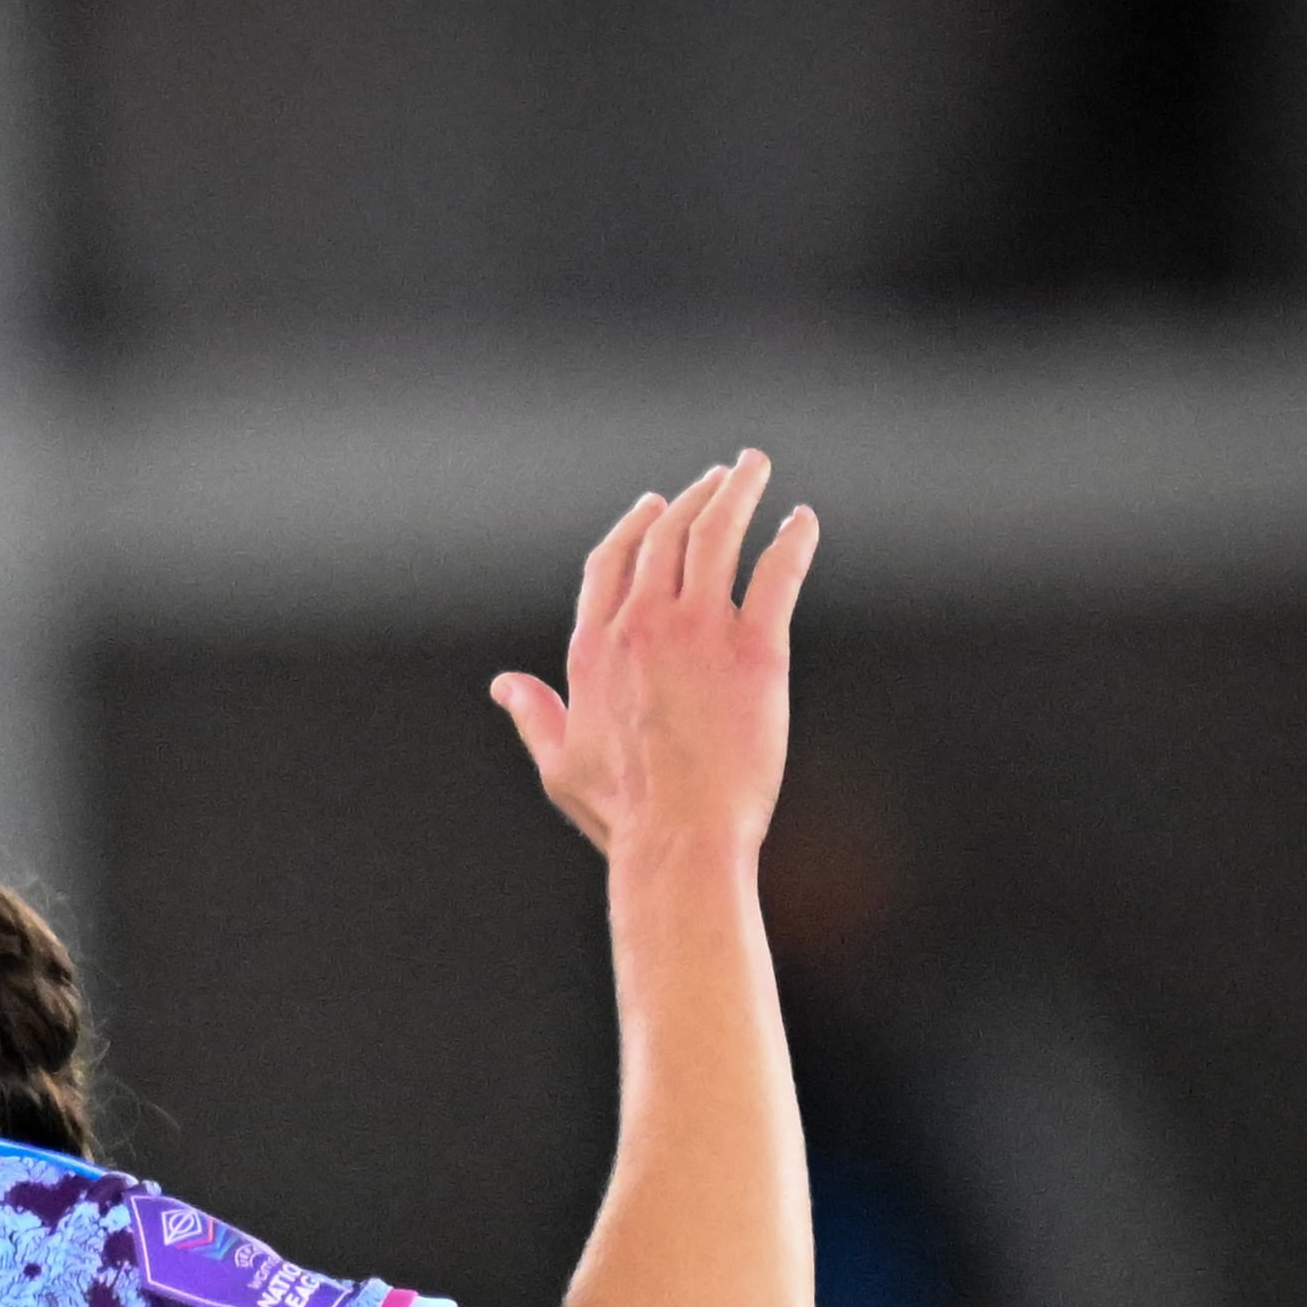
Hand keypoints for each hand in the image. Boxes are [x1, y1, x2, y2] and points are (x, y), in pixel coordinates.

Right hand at [490, 450, 814, 863]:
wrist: (681, 837)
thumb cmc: (622, 813)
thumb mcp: (559, 763)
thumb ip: (535, 714)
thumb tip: (504, 685)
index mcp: (594, 649)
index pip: (612, 562)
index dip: (636, 525)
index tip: (657, 503)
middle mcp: (642, 626)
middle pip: (667, 535)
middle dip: (693, 496)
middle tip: (720, 477)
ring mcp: (699, 631)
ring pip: (718, 534)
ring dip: (738, 491)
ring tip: (755, 469)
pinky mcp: (755, 647)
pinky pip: (777, 571)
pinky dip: (792, 538)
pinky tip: (803, 521)